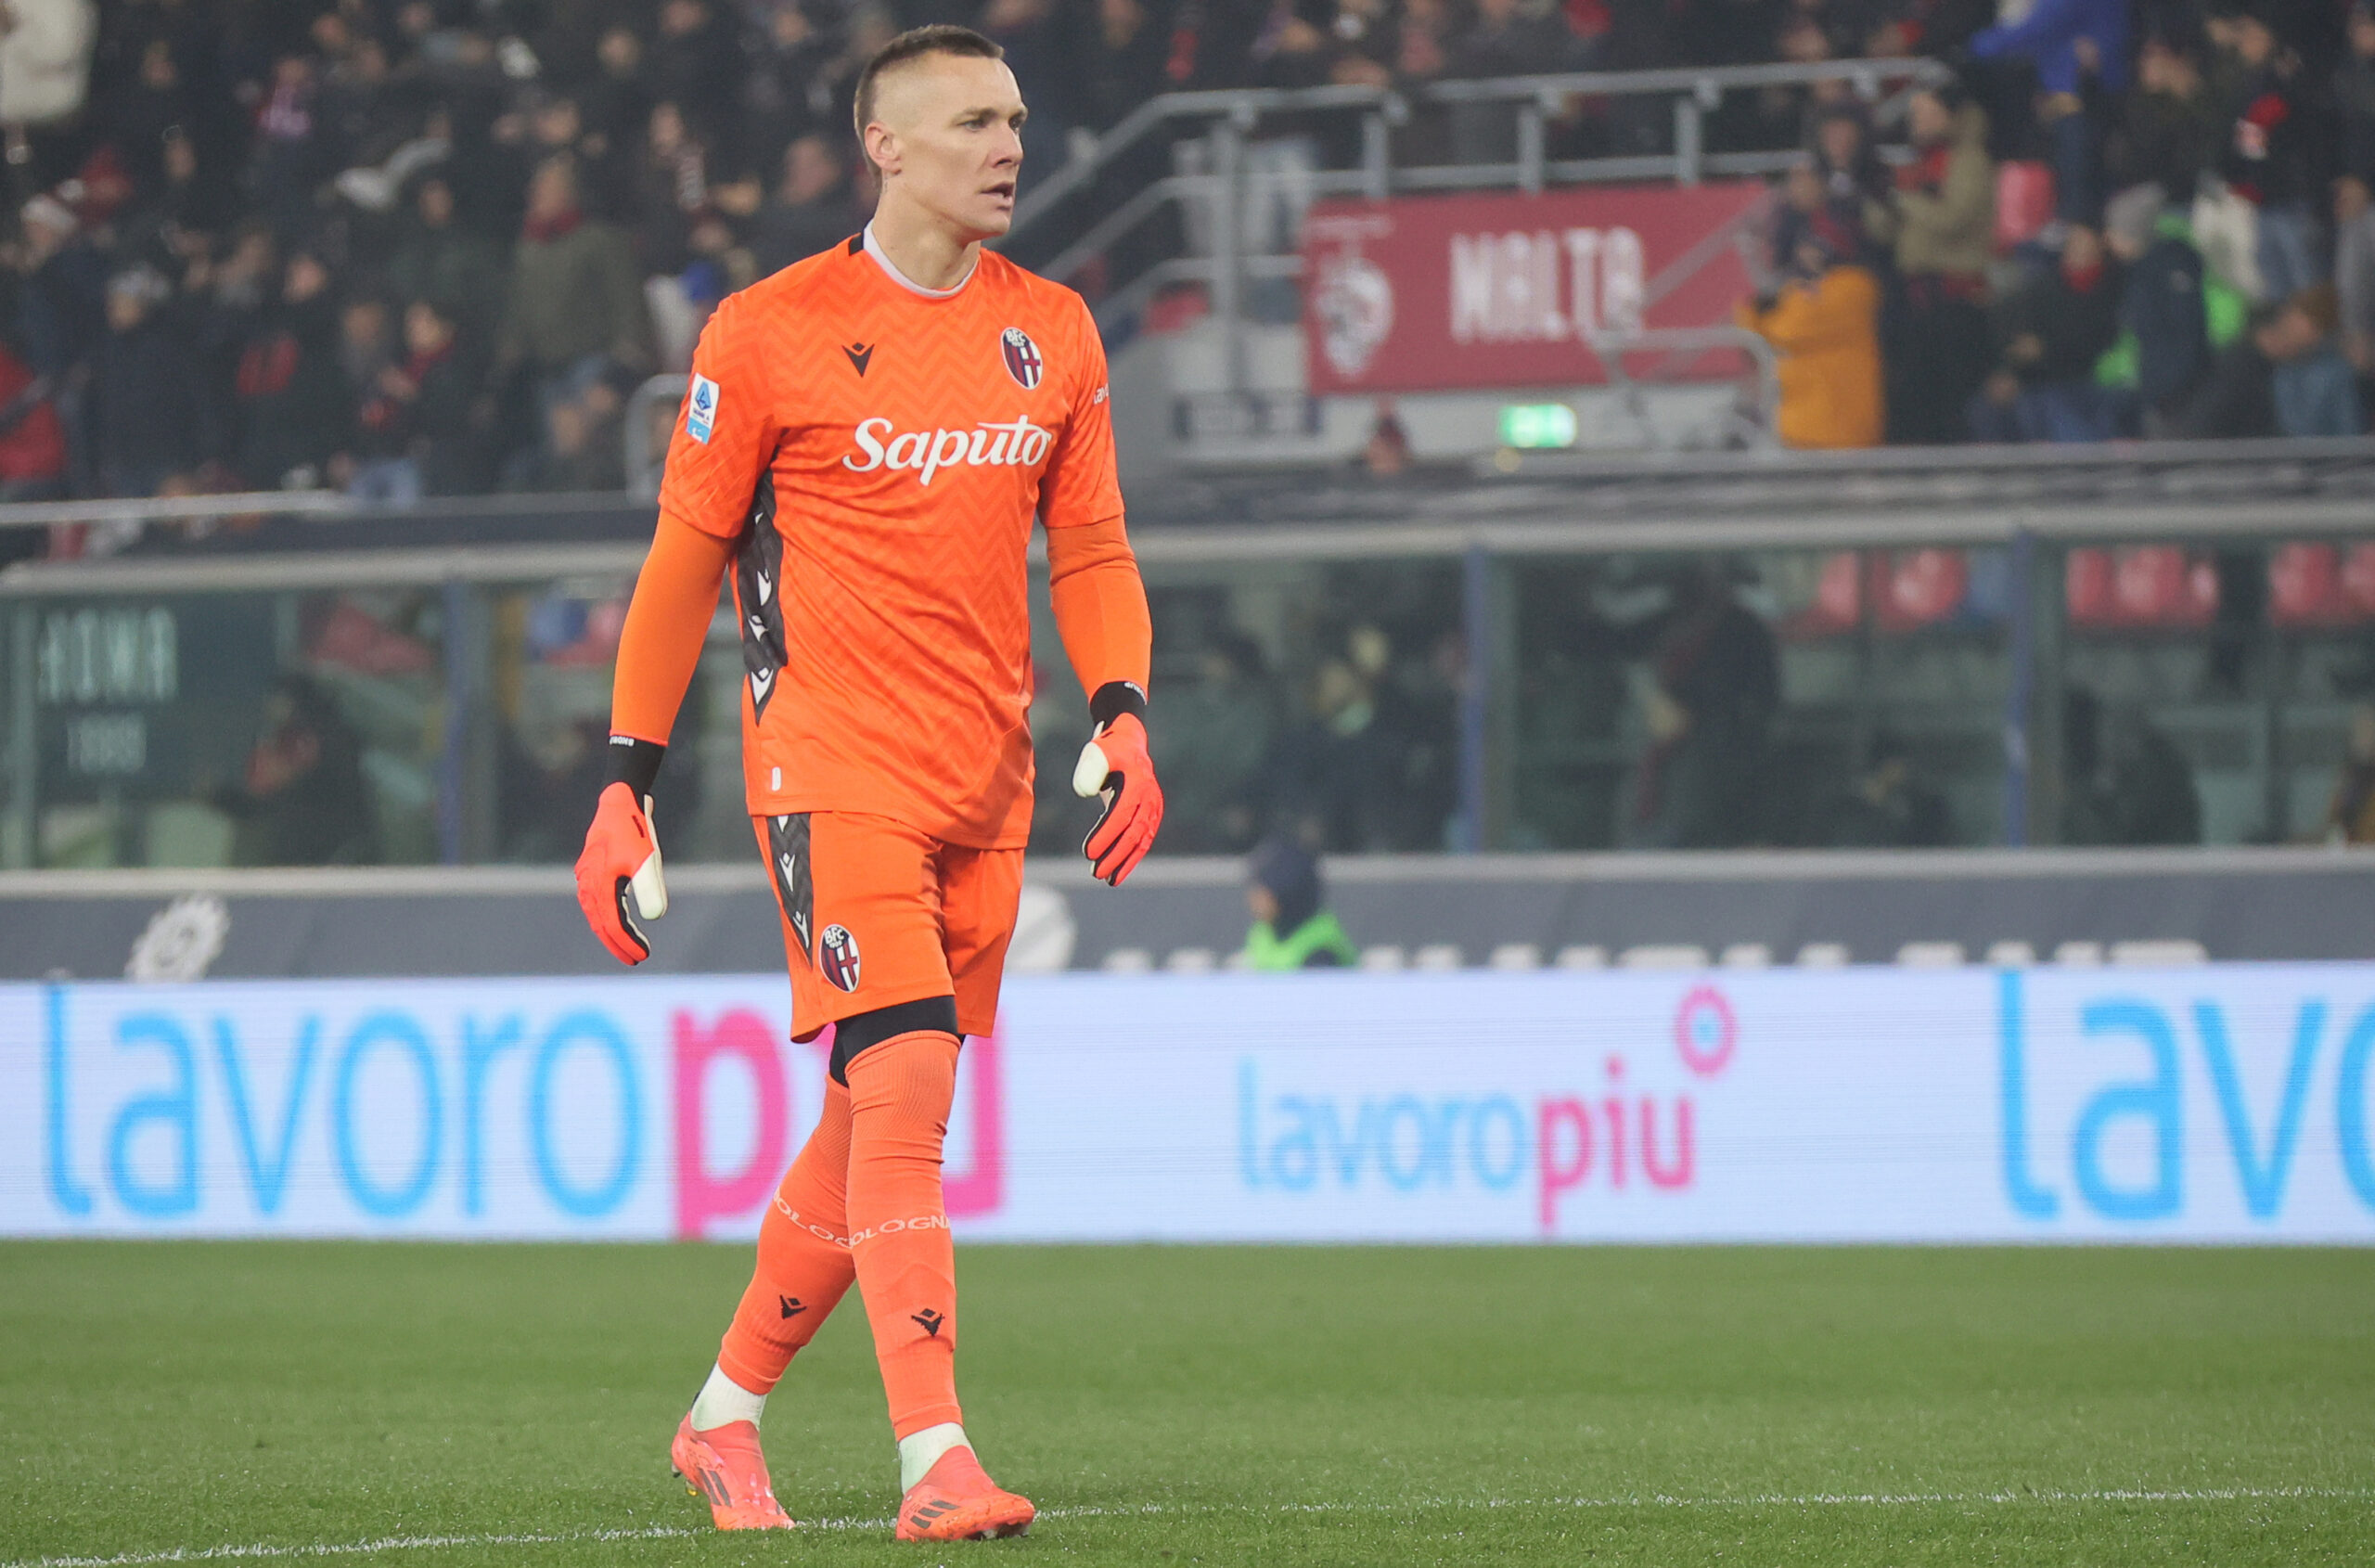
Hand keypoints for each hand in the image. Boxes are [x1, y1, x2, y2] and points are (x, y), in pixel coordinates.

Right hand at [575, 781, 667, 961]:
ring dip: (612, 930)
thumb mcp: (647, 858)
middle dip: (618, 943)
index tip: (643, 956)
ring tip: (629, 944)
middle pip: (601, 923)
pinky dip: (608, 914)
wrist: (619, 800)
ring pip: (597, 913)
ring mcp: (587, 876)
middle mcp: (588, 883)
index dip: (627, 943)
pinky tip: (620, 918)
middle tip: (636, 959)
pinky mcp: (591, 869)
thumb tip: (656, 917)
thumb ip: (649, 887)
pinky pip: (597, 900)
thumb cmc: (634, 830)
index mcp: (599, 885)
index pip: (612, 925)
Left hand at [1071, 713, 1162, 885]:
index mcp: (1137, 784)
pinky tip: (1117, 874)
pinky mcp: (1152, 816)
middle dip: (1114, 855)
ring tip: (1107, 879)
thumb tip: (1086, 792)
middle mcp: (1149, 798)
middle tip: (1095, 872)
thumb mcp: (1097, 752)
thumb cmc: (1108, 749)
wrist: (1129, 743)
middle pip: (1132, 833)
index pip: (1120, 815)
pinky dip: (1132, 858)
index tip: (1088, 852)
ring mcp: (1153, 808)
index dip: (1105, 835)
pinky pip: (1143, 840)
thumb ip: (1090, 768)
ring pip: (1140, 841)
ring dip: (1124, 862)